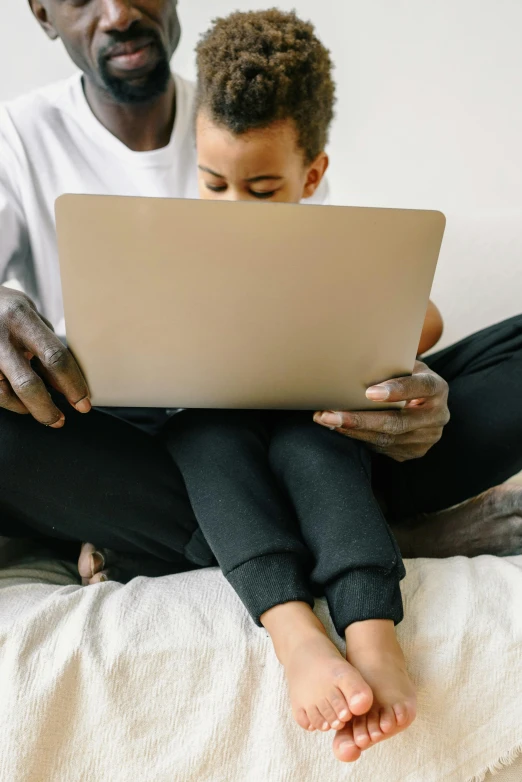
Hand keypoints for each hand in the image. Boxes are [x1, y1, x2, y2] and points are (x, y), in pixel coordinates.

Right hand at [0, 287, 90, 426]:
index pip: (54, 357)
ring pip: (5, 394)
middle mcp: (0, 336)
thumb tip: (66, 385)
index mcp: (22, 319)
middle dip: (47, 408)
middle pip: (27, 384)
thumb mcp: (31, 317)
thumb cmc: (7, 311)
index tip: (84, 403)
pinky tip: (24, 405)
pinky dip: (12, 404)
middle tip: (61, 421)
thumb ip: (46, 347)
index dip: (72, 385)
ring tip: (45, 414)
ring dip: (28, 410)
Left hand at [314, 361, 449, 461]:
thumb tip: (355, 360)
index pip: (420, 388)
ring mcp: (427, 438)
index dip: (397, 390)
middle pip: (397, 422)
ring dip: (353, 431)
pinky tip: (339, 428)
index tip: (369, 393)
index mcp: (437, 388)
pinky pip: (383, 448)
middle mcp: (437, 416)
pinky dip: (359, 438)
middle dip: (361, 420)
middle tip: (331, 415)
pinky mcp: (414, 452)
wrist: (423, 403)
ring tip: (326, 420)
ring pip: (386, 439)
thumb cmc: (407, 377)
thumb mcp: (406, 366)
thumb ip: (391, 364)